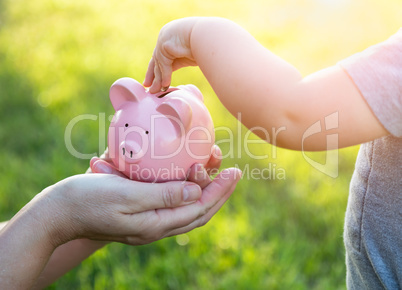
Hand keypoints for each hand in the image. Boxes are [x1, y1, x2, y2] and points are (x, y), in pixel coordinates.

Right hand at [46, 146, 239, 245]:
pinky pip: (172, 205)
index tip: (235, 172)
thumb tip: (197, 191)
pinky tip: (188, 179)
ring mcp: (148, 223)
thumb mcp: (127, 194)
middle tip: (233, 172)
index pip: (199, 208)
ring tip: (216, 172)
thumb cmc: (89, 199)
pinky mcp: (140, 214)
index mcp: (155, 224)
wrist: (60, 212)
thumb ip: (164, 195)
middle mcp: (156, 227)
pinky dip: (187, 192)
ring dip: (205, 192)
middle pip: (198, 212)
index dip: (219, 191)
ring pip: (187, 210)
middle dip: (219, 192)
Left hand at [143, 17, 199, 92]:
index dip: (157, 68)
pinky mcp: (164, 45)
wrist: (208, 35)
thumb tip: (173, 76)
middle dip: (152, 74)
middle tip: (147, 86)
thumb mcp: (188, 55)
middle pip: (156, 59)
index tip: (152, 79)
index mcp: (172, 38)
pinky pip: (163, 64)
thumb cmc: (205, 44)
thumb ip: (178, 62)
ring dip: (158, 80)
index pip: (161, 55)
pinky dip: (165, 76)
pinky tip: (166, 86)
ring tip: (156, 92)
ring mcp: (163, 39)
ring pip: (158, 64)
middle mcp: (166, 37)